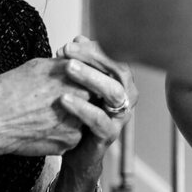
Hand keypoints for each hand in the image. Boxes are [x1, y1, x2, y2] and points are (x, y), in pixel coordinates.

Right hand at [0, 57, 87, 156]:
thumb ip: (62, 64)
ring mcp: (77, 122)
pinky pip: (73, 136)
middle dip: (82, 97)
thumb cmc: (8, 91)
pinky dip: (63, 133)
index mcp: (74, 75)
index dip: (85, 78)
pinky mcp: (69, 142)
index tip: (76, 82)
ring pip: (83, 118)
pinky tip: (46, 128)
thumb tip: (74, 62)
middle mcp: (81, 97)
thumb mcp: (37, 66)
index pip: (93, 74)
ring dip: (74, 116)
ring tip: (50, 115)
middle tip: (61, 100)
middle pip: (92, 96)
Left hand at [55, 36, 138, 178]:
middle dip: (93, 58)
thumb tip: (78, 39)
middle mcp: (127, 96)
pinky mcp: (110, 135)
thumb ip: (81, 62)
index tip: (69, 45)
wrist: (76, 152)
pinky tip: (64, 99)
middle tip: (67, 52)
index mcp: (122, 80)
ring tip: (67, 68)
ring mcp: (121, 116)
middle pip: (118, 70)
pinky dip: (82, 108)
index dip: (93, 48)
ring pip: (113, 92)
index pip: (114, 57)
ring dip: (90, 77)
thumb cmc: (78, 114)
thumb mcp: (78, 84)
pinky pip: (99, 120)